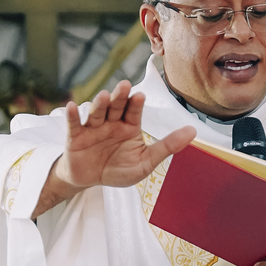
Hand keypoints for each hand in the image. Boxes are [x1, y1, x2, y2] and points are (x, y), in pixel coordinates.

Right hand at [35, 80, 195, 216]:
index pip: (134, 111)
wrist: (91, 179)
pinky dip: (71, 116)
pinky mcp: (76, 136)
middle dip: (119, 96)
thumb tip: (193, 131)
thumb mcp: (146, 161)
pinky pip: (74, 124)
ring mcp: (92, 127)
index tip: (140, 96)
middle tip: (125, 86)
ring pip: (97, 112)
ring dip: (99, 104)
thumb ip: (167, 146)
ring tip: (103, 97)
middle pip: (115, 106)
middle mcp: (111, 122)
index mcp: (129, 125)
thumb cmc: (118, 169)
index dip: (136, 103)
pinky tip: (72, 107)